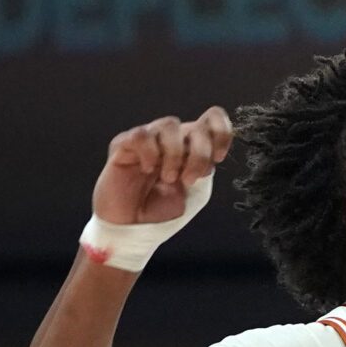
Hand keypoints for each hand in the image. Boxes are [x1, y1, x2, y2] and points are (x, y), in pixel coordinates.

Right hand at [91, 109, 231, 225]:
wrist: (132, 227)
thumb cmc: (161, 210)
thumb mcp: (195, 192)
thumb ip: (205, 167)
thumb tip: (211, 151)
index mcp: (192, 147)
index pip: (213, 119)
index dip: (222, 133)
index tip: (218, 158)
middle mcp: (172, 139)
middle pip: (196, 126)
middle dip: (199, 154)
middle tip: (189, 179)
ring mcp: (149, 139)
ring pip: (170, 125)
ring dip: (175, 154)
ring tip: (168, 178)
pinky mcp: (124, 144)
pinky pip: (142, 134)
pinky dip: (149, 153)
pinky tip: (147, 169)